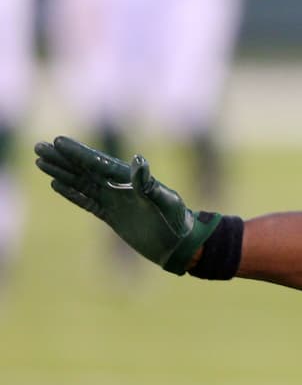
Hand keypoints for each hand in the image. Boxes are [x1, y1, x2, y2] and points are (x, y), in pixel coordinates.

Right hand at [34, 135, 220, 273]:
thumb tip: (138, 160)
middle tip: (39, 146)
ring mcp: (114, 200)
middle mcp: (120, 186)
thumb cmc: (177, 220)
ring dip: (61, 173)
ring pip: (81, 183)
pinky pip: (87, 202)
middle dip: (62, 158)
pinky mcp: (112, 215)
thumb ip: (148, 183)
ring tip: (40, 161)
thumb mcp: (166, 200)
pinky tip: (56, 184)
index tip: (58, 141)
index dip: (78, 152)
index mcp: (131, 179)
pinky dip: (72, 193)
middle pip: (84, 169)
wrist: (180, 244)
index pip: (99, 162)